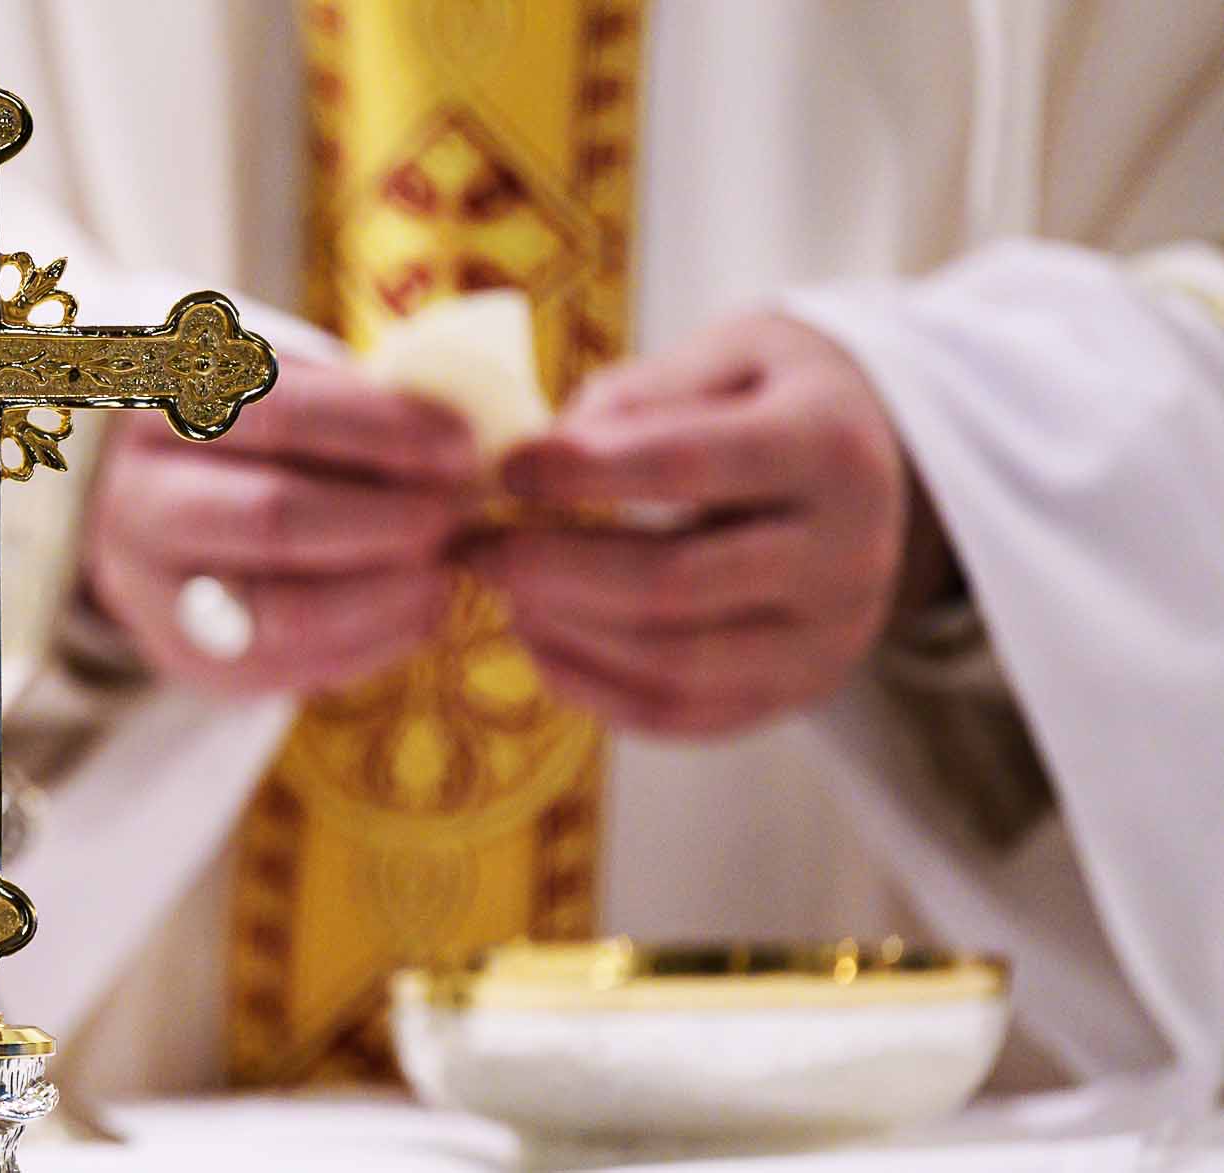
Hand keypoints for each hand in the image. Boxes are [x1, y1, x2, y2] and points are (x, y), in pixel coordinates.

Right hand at [81, 356, 477, 693]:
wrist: (157, 511)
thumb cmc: (247, 435)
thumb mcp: (283, 388)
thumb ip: (358, 403)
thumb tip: (472, 440)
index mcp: (162, 408)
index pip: (278, 415)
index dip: (382, 431)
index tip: (462, 445)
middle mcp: (138, 502)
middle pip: (274, 518)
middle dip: (390, 520)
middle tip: (457, 512)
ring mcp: (154, 593)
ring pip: (283, 615)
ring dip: (390, 595)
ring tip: (447, 567)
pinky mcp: (188, 659)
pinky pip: (294, 670)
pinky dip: (378, 641)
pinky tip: (423, 605)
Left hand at [469, 313, 926, 736]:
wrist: (878, 464)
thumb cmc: (771, 394)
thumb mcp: (725, 353)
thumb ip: (636, 396)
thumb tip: (535, 461)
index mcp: (829, 446)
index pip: (687, 466)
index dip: (581, 473)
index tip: (503, 468)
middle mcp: (848, 552)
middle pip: (672, 584)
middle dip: (551, 567)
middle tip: (472, 544)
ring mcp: (831, 638)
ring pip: (674, 664)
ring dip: (563, 631)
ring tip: (499, 587)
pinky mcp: (800, 692)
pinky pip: (681, 716)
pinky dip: (592, 688)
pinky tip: (536, 639)